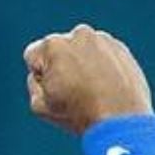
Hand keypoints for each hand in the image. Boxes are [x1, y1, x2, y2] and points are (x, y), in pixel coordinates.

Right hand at [23, 24, 152, 134]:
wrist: (121, 120)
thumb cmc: (78, 113)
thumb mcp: (39, 105)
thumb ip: (34, 83)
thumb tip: (43, 73)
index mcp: (52, 45)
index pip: (33, 57)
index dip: (40, 77)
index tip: (55, 92)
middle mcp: (78, 34)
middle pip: (57, 51)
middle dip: (61, 67)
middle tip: (73, 92)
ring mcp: (102, 39)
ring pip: (80, 51)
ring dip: (81, 65)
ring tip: (91, 90)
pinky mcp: (120, 48)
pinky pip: (101, 54)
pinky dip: (100, 67)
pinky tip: (105, 87)